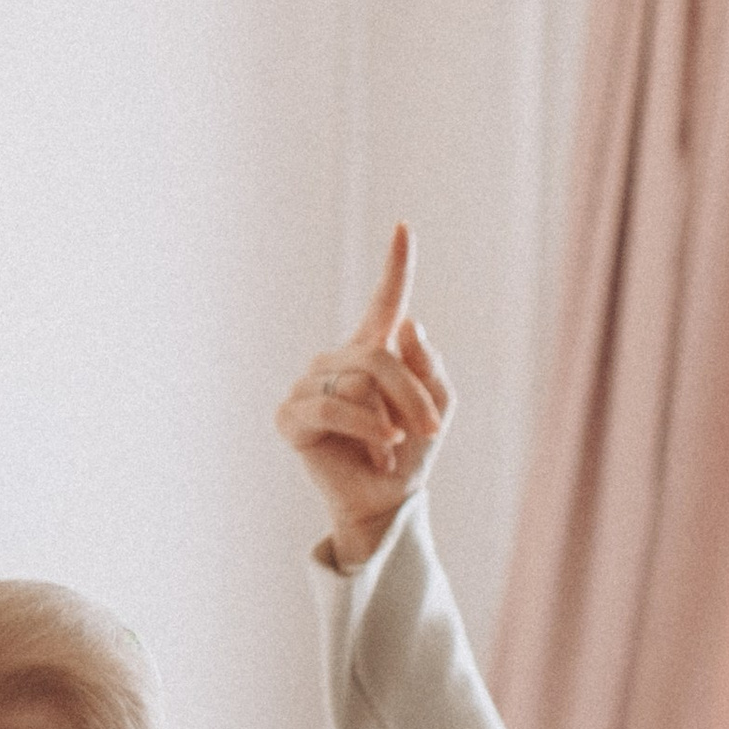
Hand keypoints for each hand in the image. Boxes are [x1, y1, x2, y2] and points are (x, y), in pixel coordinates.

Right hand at [278, 224, 452, 569]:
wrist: (387, 501)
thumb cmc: (410, 453)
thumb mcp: (437, 407)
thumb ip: (430, 367)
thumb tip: (407, 326)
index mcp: (374, 350)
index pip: (385, 302)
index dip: (396, 265)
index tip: (406, 227)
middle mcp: (338, 360)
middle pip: (379, 356)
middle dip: (413, 395)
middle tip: (432, 429)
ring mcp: (310, 384)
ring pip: (357, 381)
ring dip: (389, 420)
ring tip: (392, 446)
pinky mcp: (291, 415)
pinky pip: (331, 407)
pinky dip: (365, 430)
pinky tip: (380, 450)